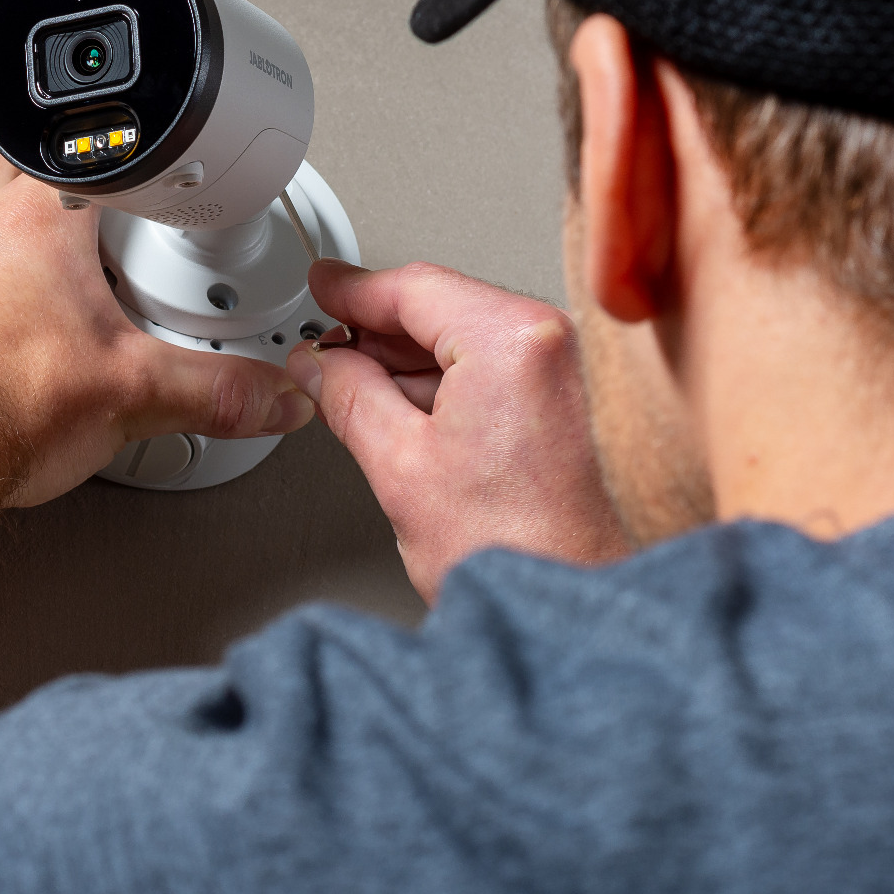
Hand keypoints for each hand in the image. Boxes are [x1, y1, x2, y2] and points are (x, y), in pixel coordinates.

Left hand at [0, 128, 314, 505]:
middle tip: (70, 195)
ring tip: (3, 228)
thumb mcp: (135, 397)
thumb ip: (218, 389)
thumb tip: (272, 394)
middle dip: (39, 157)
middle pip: (2, 137)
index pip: (83, 143)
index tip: (134, 175)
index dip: (114, 152)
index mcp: (32, 216)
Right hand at [286, 260, 626, 600]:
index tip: (323, 289)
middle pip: (443, 306)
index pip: (415, 287)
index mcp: (512, 340)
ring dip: (407, 357)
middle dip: (377, 328)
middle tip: (325, 344)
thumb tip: (320, 366)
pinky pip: (492, 366)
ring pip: (465, 336)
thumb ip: (349, 396)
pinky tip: (402, 406)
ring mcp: (565, 370)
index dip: (353, 290)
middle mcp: (551, 342)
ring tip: (353, 385)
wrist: (573, 607)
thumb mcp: (400, 466)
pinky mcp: (568, 400)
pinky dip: (444, 379)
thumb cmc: (517, 551)